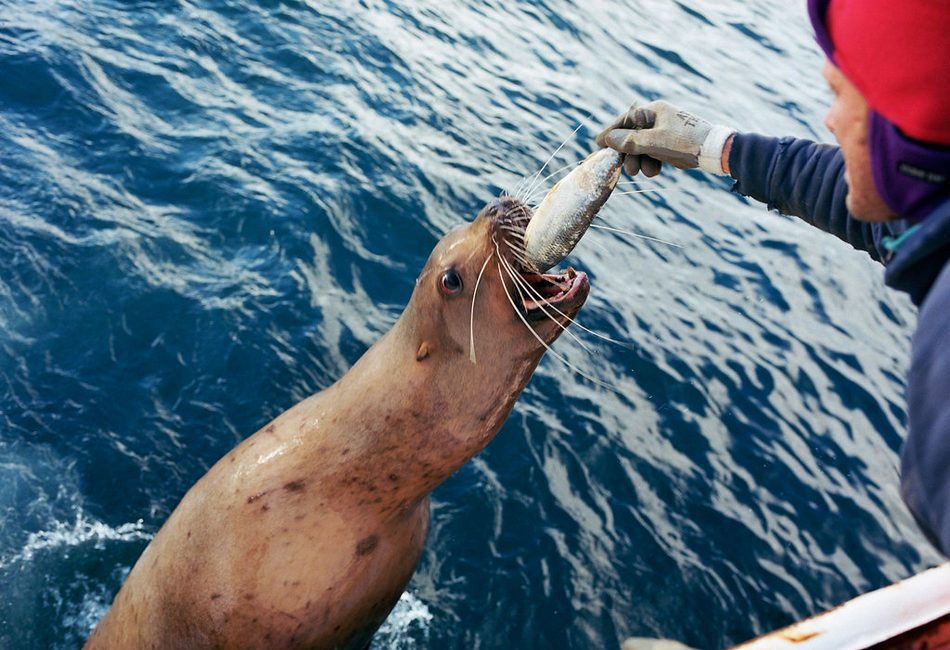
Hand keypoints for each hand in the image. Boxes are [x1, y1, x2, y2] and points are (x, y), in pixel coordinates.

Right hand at [595, 100, 735, 175]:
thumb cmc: (686, 141)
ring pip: (641, 148)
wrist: (715, 151)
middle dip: (627, 154)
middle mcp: (657, 119)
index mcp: (654, 111)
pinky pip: (652, 154)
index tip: (598, 144)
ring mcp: (663, 133)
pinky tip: (655, 171)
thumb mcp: (655, 142)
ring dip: (639, 161)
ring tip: (641, 172)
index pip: (625, 120)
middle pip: (631, 136)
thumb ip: (630, 141)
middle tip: (625, 168)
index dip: (611, 132)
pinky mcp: (669, 146)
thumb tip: (608, 139)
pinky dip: (650, 163)